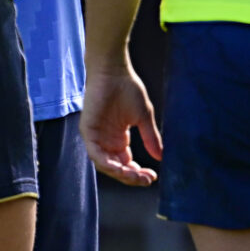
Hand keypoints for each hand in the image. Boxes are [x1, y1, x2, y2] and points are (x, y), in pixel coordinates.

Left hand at [82, 63, 161, 184]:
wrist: (114, 71)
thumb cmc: (128, 88)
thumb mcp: (143, 117)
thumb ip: (150, 138)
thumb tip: (161, 157)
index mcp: (118, 139)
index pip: (126, 164)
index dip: (138, 173)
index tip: (153, 176)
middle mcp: (106, 141)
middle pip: (116, 168)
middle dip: (131, 177)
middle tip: (146, 179)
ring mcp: (96, 137)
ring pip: (105, 165)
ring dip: (120, 174)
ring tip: (136, 176)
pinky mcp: (88, 131)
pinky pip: (95, 154)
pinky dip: (107, 164)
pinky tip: (121, 168)